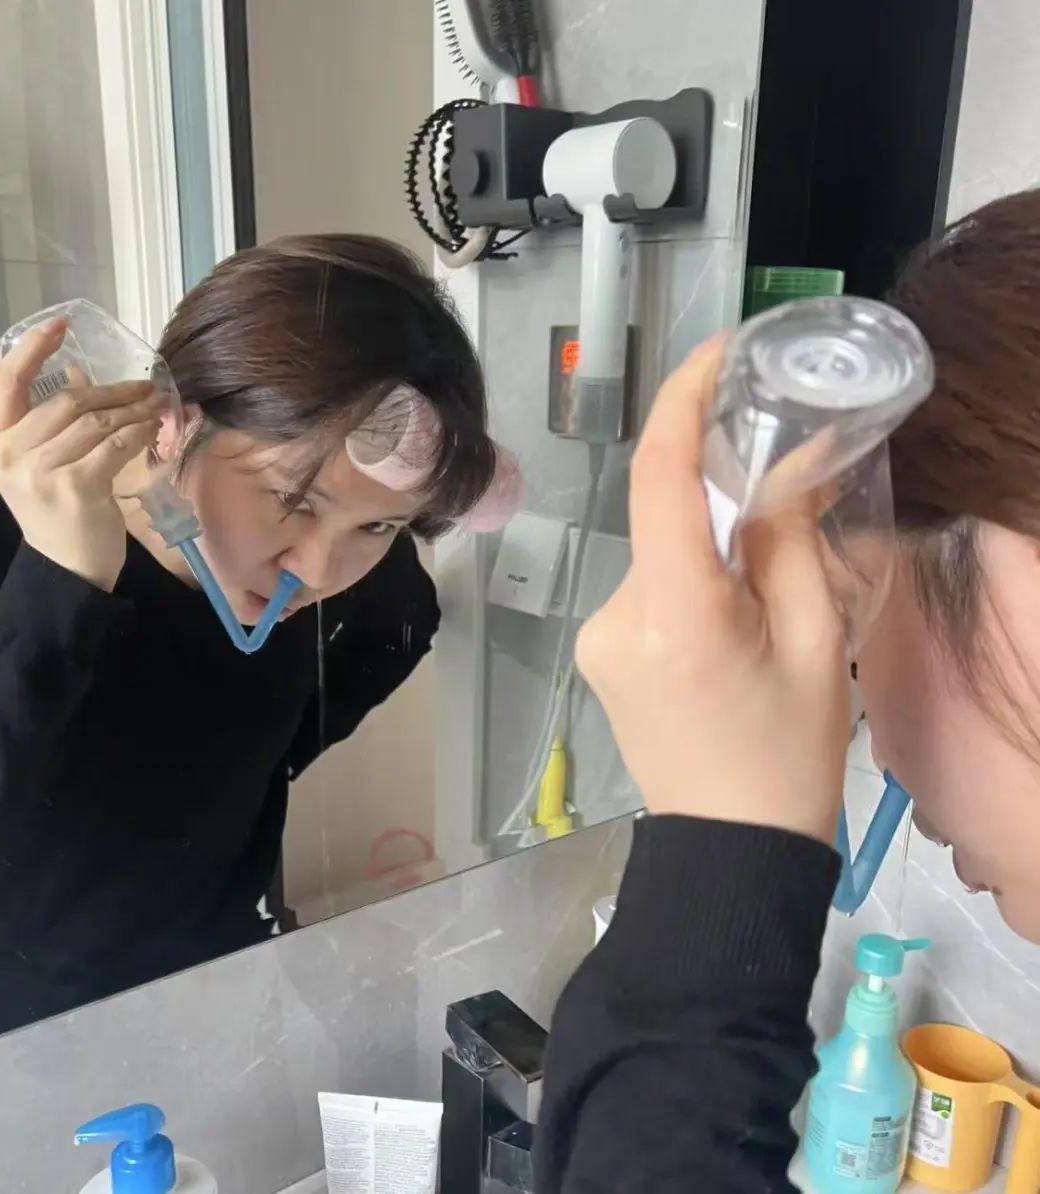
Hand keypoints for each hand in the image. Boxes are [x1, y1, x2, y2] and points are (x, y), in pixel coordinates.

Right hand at [0, 317, 163, 591]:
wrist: (68, 566)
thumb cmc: (58, 511)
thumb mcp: (43, 462)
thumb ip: (54, 421)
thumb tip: (77, 371)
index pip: (6, 382)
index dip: (33, 348)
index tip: (60, 324)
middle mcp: (10, 454)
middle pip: (65, 400)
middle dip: (112, 389)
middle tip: (144, 385)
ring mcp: (40, 472)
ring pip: (94, 421)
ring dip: (132, 409)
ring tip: (156, 403)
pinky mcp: (75, 487)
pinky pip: (114, 445)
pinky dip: (138, 433)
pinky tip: (154, 428)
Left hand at [575, 335, 848, 845]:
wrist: (728, 848)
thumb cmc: (787, 756)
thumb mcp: (818, 644)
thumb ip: (790, 541)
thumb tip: (782, 462)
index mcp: (676, 616)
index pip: (659, 480)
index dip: (683, 403)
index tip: (718, 354)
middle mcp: (616, 617)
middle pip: (667, 518)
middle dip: (725, 504)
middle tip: (785, 519)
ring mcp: (596, 636)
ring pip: (660, 554)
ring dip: (709, 555)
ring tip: (761, 611)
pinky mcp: (596, 652)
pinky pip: (647, 588)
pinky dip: (688, 584)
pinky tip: (724, 633)